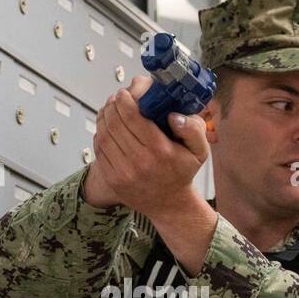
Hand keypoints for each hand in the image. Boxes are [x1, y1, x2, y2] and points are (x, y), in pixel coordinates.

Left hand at [84, 75, 207, 215]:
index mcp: (160, 151)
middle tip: (118, 99)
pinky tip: (109, 128)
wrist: (170, 204)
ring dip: (105, 116)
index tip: (125, 93)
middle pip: (114, 121)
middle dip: (113, 104)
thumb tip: (173, 115)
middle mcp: (140, 162)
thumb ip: (193, 129)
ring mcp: (123, 172)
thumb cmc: (182, 172)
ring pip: (103, 132)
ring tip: (112, 110)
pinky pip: (99, 148)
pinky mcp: (112, 178)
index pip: (132, 116)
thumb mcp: (199, 151)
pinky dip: (101, 132)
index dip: (124, 99)